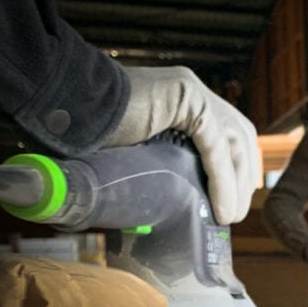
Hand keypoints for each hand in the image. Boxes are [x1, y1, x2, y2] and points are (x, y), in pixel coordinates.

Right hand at [103, 66, 260, 224]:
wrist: (64, 113)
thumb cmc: (92, 139)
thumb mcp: (143, 157)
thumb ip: (166, 169)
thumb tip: (180, 210)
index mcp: (186, 103)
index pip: (229, 135)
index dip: (238, 170)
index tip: (234, 203)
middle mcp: (193, 93)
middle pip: (238, 136)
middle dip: (243, 178)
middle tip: (234, 215)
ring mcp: (190, 89)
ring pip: (230, 141)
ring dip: (234, 185)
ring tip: (228, 217)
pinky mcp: (184, 94)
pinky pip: (214, 142)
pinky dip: (221, 179)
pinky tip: (221, 207)